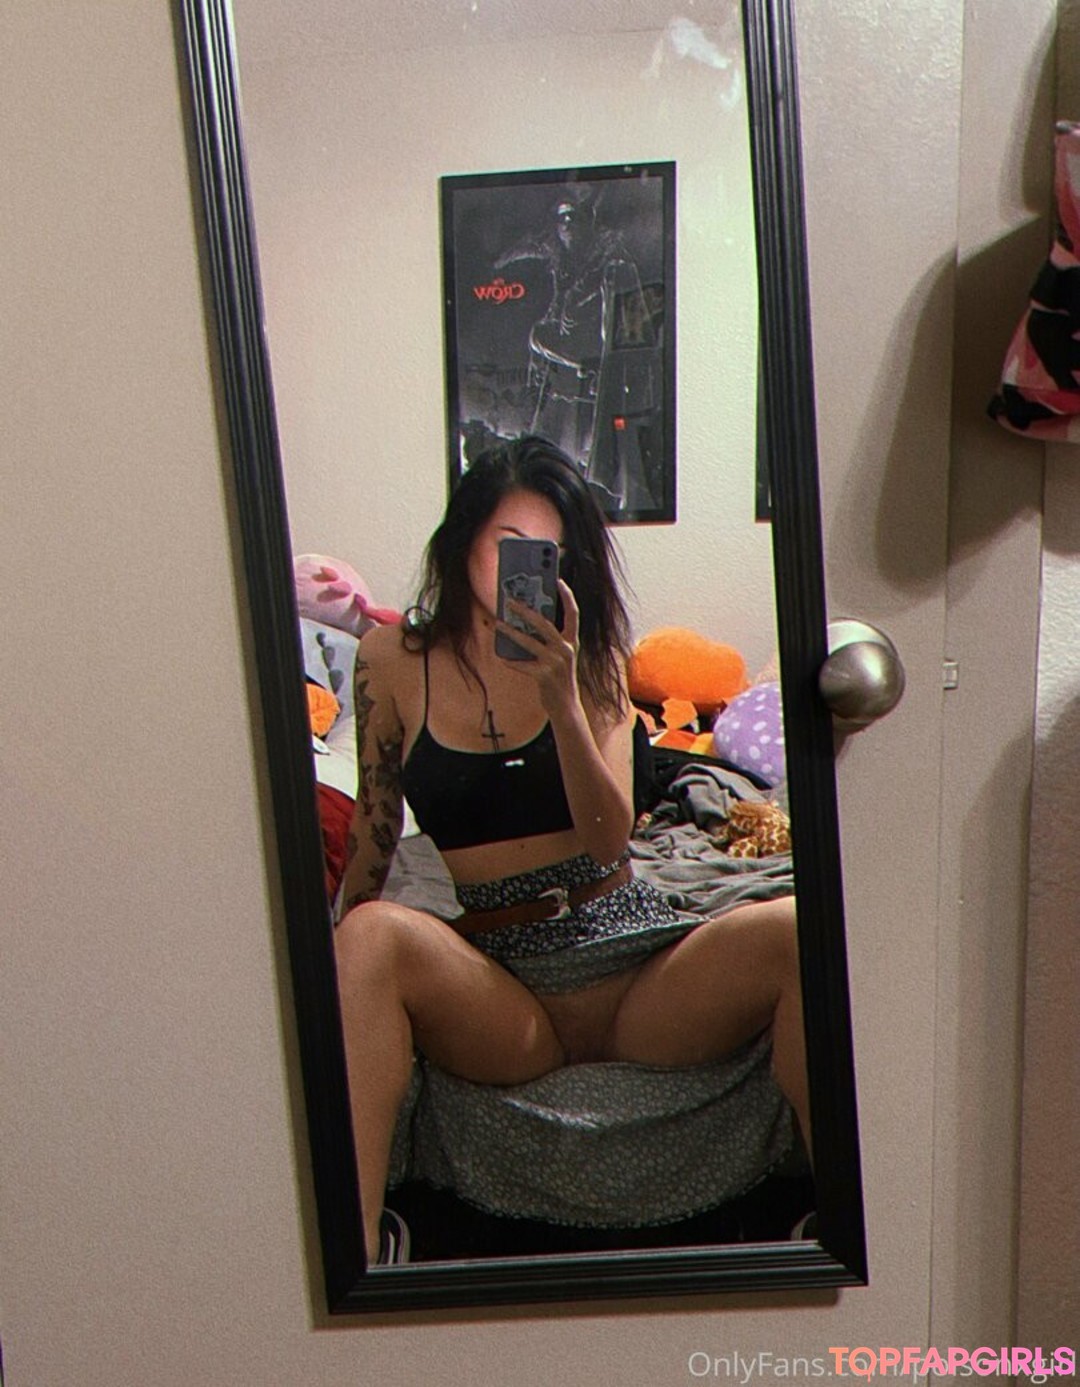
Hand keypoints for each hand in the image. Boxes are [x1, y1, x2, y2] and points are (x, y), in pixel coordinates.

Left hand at [496, 579, 580, 715]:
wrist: (566, 706)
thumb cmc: (559, 679)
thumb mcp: (561, 657)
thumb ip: (551, 641)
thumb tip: (528, 622)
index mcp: (572, 642)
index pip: (574, 613)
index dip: (568, 596)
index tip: (558, 580)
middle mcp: (566, 649)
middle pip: (544, 623)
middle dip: (525, 611)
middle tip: (510, 602)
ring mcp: (555, 663)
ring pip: (529, 642)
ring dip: (511, 632)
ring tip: (498, 624)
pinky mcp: (544, 676)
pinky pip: (522, 665)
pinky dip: (511, 661)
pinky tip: (501, 657)